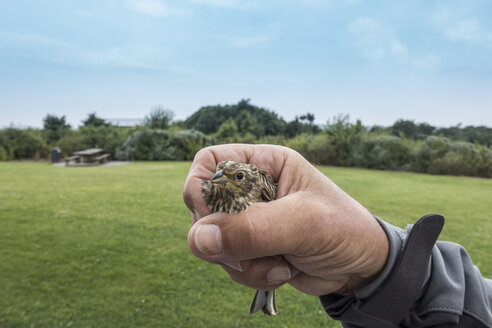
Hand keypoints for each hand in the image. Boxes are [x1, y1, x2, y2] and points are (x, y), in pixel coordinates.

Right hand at [183, 144, 388, 295]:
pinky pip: (228, 263)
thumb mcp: (303, 223)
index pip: (211, 162)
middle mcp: (251, 189)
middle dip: (224, 238)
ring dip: (241, 262)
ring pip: (214, 242)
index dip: (201, 188)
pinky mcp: (251, 247)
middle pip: (205, 206)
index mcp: (265, 164)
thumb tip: (198, 238)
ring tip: (280, 264)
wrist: (362, 266)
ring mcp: (249, 220)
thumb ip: (253, 229)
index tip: (210, 220)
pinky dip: (250, 274)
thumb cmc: (343, 229)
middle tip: (251, 253)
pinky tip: (282, 272)